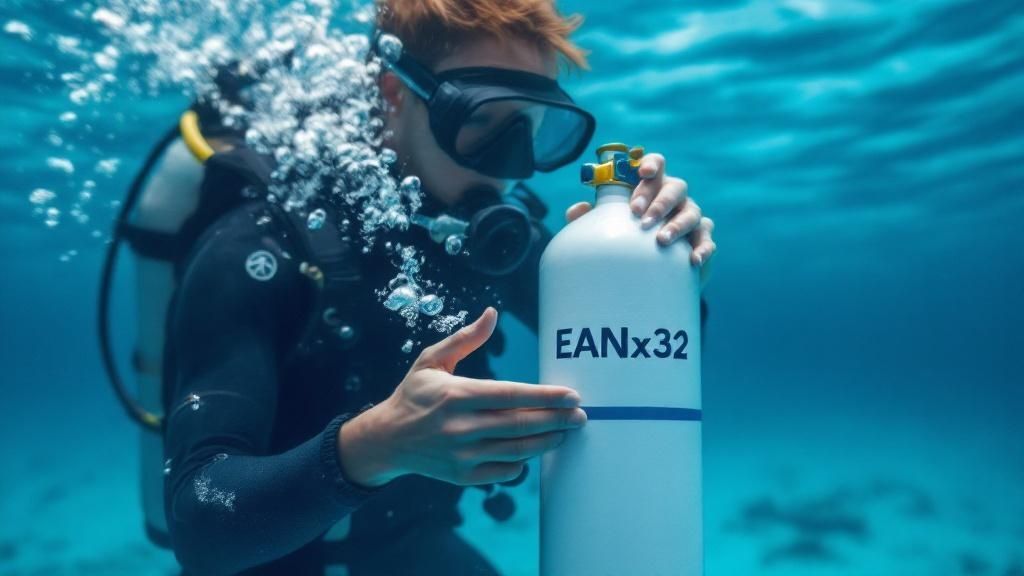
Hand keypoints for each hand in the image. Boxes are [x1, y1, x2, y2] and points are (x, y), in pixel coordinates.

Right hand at [338, 307, 586, 487]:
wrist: (387, 440)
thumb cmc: (414, 394)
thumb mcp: (432, 360)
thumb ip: (465, 339)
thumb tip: (492, 314)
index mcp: (457, 395)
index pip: (511, 395)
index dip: (545, 396)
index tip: (572, 395)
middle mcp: (461, 427)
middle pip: (520, 425)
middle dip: (557, 420)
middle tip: (582, 416)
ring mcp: (462, 455)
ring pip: (517, 451)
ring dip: (547, 442)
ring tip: (567, 432)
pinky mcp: (462, 476)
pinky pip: (504, 472)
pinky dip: (523, 462)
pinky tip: (534, 449)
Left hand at [565, 152, 716, 268]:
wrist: (648, 268)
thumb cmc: (625, 236)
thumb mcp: (606, 225)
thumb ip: (592, 216)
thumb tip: (576, 210)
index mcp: (651, 186)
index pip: (656, 165)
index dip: (651, 164)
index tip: (642, 172)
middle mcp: (673, 197)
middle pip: (674, 187)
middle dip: (659, 200)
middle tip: (641, 216)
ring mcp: (690, 216)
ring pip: (691, 211)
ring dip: (677, 223)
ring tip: (661, 240)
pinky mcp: (700, 239)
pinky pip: (706, 239)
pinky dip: (702, 248)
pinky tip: (693, 259)